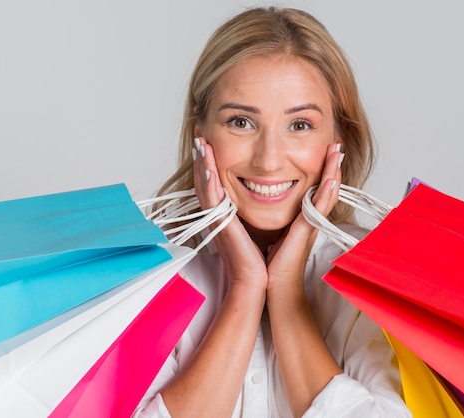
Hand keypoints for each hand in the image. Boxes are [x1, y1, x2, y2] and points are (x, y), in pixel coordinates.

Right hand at [192, 137, 268, 289]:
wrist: (254, 279)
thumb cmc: (256, 257)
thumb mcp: (253, 229)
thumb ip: (251, 213)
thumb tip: (261, 196)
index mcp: (223, 213)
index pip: (213, 182)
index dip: (209, 163)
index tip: (210, 142)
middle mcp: (216, 214)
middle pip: (204, 179)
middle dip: (202, 157)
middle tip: (201, 135)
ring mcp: (216, 219)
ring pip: (205, 186)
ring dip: (202, 163)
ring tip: (202, 143)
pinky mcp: (221, 225)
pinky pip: (212, 200)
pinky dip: (209, 182)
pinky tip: (209, 166)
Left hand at [266, 142, 342, 288]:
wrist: (269, 285)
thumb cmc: (266, 261)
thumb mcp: (266, 230)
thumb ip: (266, 214)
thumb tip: (254, 198)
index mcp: (300, 216)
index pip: (313, 186)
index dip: (321, 169)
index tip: (324, 149)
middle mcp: (309, 218)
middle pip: (326, 186)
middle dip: (332, 164)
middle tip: (336, 143)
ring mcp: (310, 224)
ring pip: (327, 192)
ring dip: (334, 171)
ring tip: (337, 151)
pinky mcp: (307, 231)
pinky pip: (320, 208)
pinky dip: (327, 192)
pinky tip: (331, 176)